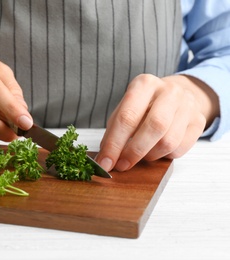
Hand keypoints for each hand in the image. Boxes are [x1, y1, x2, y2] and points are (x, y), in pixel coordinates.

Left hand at [96, 74, 219, 171]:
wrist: (176, 95)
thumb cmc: (144, 106)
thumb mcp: (125, 109)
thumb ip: (114, 132)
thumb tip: (105, 158)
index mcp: (144, 84)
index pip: (127, 117)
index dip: (114, 143)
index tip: (105, 162)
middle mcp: (169, 91)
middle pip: (154, 127)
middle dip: (134, 151)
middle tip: (121, 165)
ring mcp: (187, 105)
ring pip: (168, 141)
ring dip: (149, 155)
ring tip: (140, 156)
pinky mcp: (198, 121)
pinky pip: (180, 149)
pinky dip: (164, 156)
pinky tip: (156, 150)